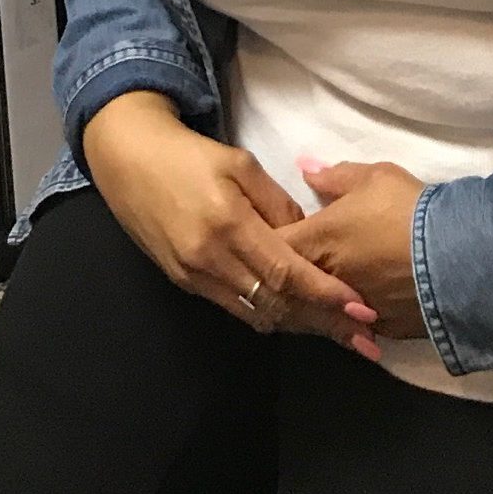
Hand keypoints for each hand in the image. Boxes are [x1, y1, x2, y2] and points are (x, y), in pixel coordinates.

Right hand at [84, 94, 380, 356]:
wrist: (129, 162)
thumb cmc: (190, 155)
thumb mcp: (241, 164)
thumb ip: (277, 203)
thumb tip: (309, 234)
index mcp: (229, 224)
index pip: (286, 273)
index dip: (326, 295)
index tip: (361, 308)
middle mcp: (210, 260)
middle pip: (276, 305)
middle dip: (323, 323)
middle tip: (363, 338)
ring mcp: (194, 277)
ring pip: (257, 315)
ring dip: (300, 326)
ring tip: (340, 333)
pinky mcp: (185, 284)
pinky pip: (235, 309)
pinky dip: (269, 314)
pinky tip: (296, 315)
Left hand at [282, 159, 426, 340]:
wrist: (458, 253)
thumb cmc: (408, 208)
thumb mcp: (374, 177)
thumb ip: (334, 176)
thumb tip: (305, 169)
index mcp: (317, 240)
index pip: (272, 244)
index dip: (270, 239)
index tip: (279, 232)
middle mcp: (324, 280)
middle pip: (291, 283)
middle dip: (293, 274)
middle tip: (304, 262)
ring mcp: (350, 310)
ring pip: (321, 309)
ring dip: (322, 299)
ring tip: (334, 285)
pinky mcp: (377, 330)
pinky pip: (355, 325)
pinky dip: (353, 316)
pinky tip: (363, 305)